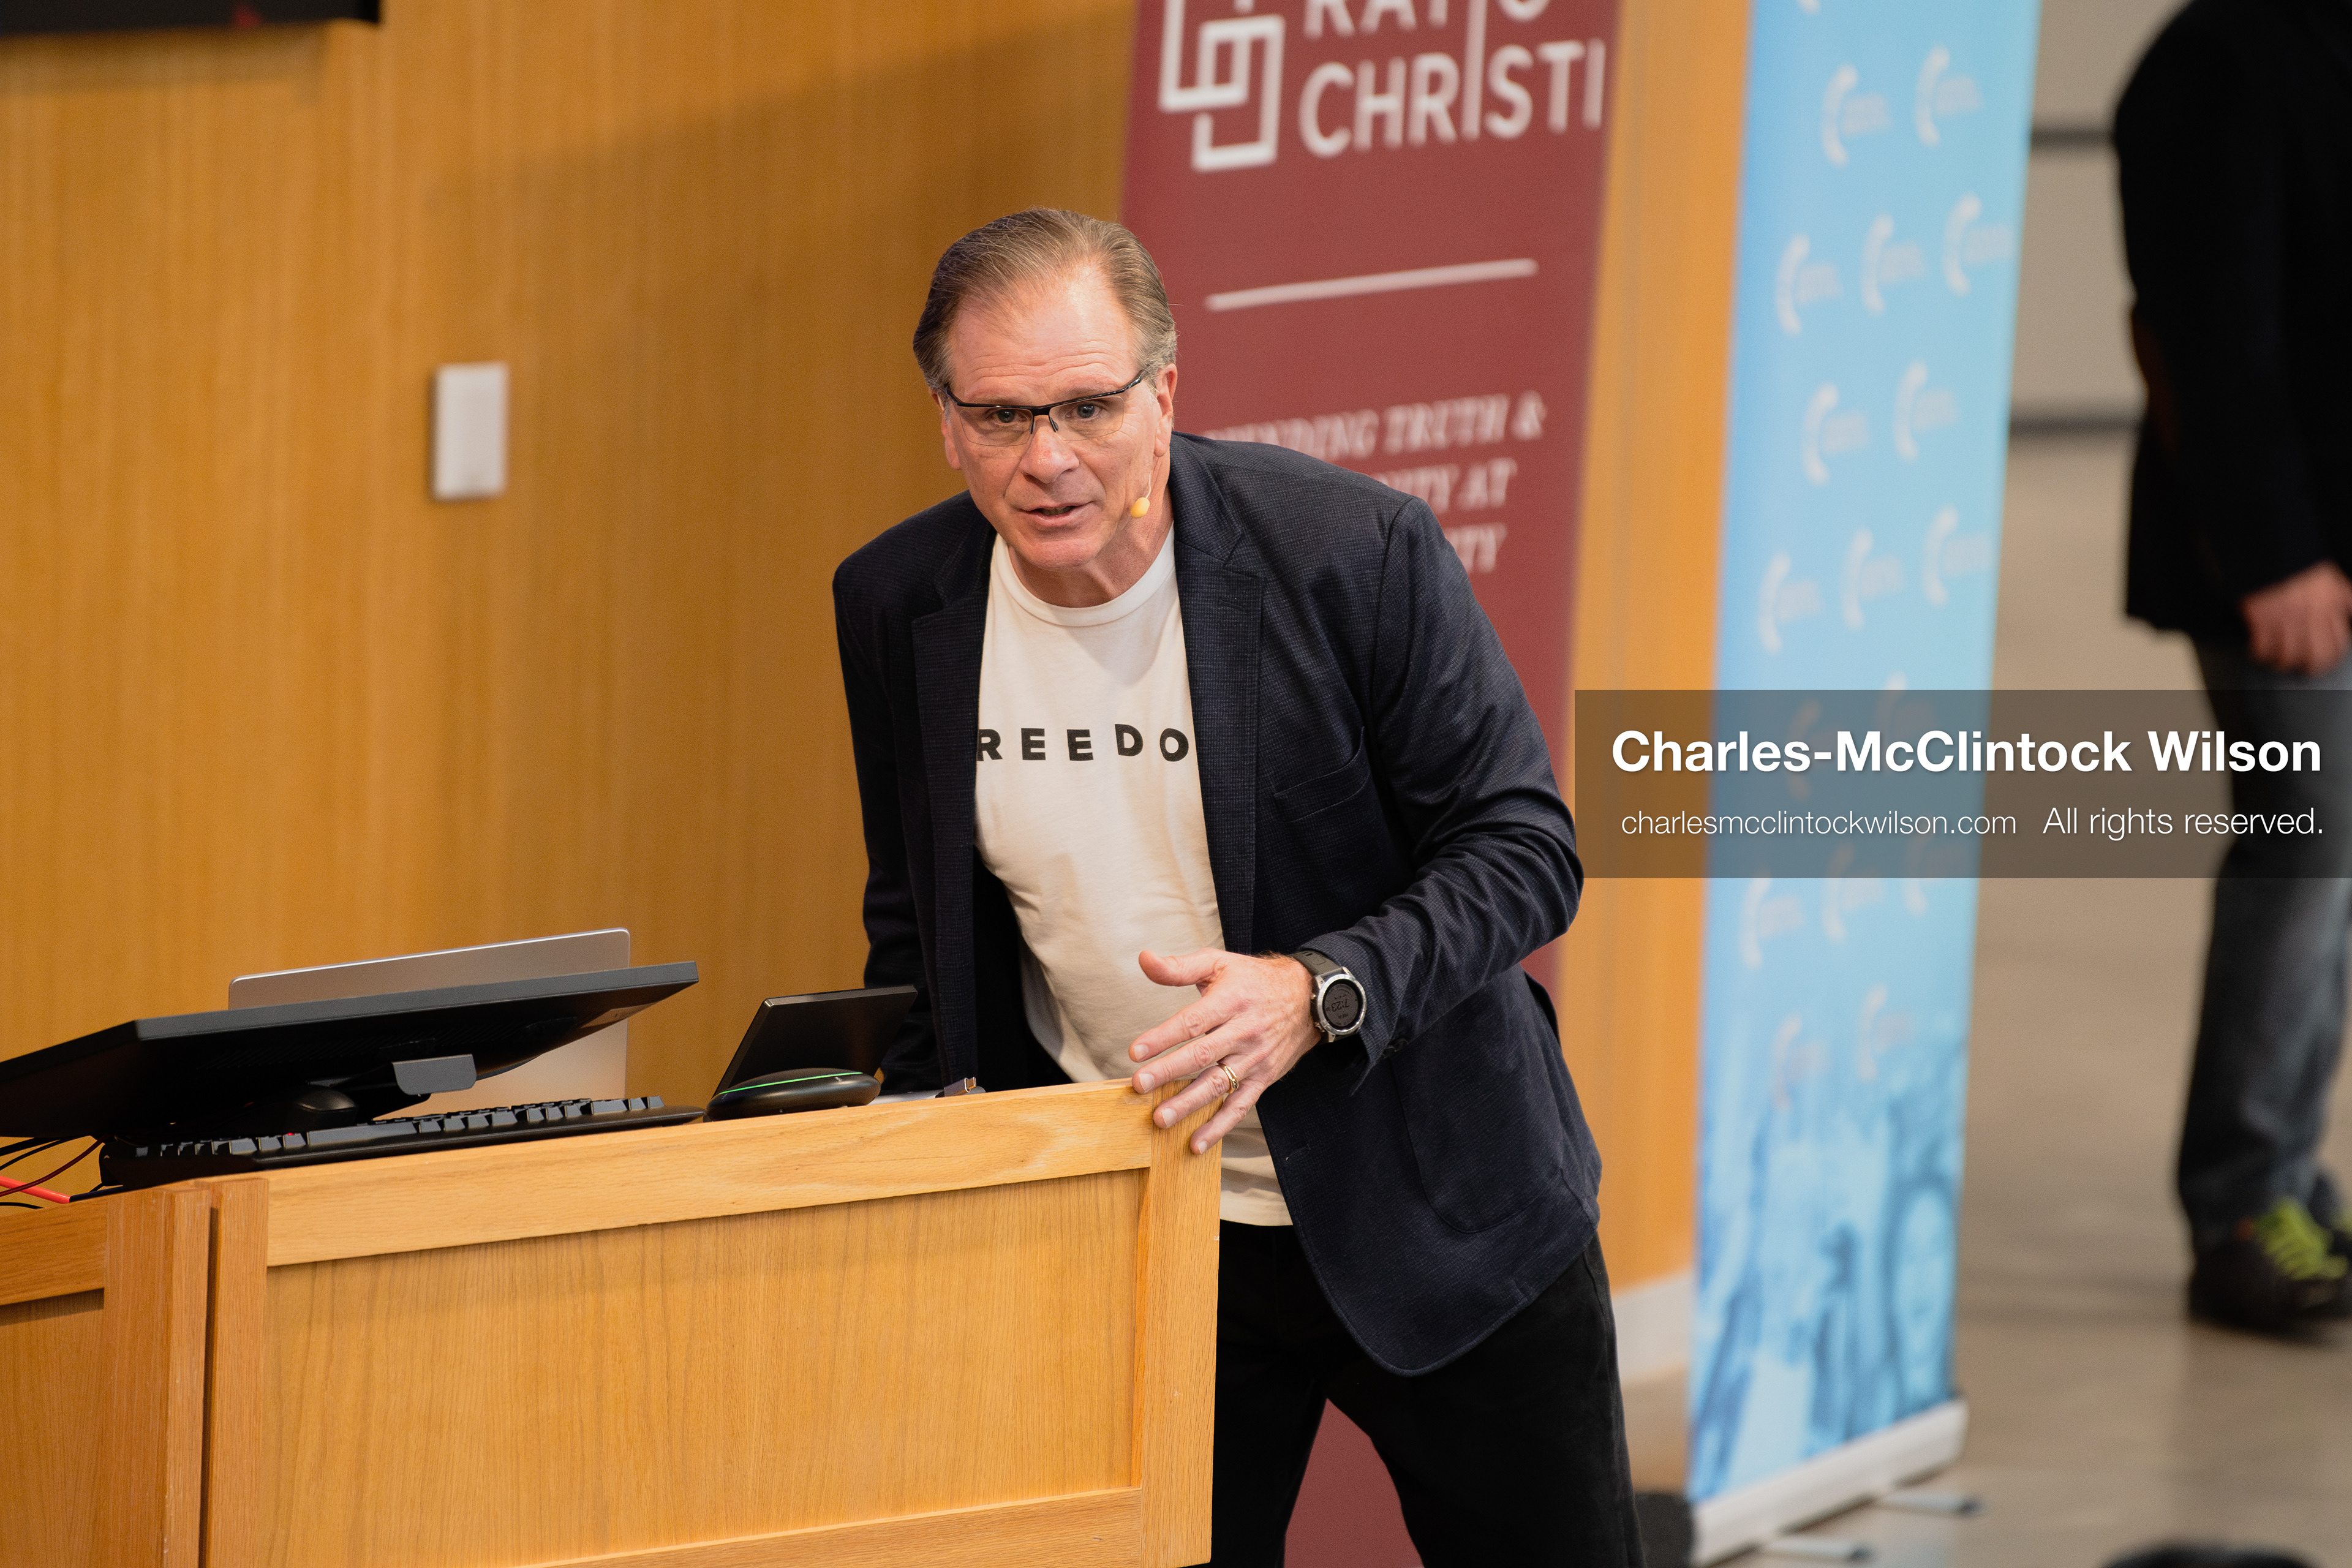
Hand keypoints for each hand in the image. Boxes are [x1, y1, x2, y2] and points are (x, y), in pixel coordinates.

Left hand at [1128, 948, 1319, 1153]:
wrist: (1307, 998)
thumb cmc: (1254, 980)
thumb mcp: (1218, 963)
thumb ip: (1179, 967)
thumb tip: (1144, 960)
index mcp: (1230, 1001)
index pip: (1192, 1021)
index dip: (1163, 1037)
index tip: (1136, 1051)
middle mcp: (1243, 1031)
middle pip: (1202, 1055)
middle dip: (1168, 1072)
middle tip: (1139, 1085)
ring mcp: (1254, 1058)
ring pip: (1218, 1084)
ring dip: (1188, 1104)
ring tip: (1160, 1118)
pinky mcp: (1263, 1078)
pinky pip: (1240, 1105)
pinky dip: (1218, 1126)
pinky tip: (1195, 1143)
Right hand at [2242, 562, 2351, 675]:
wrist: (2271, 551)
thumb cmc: (2300, 564)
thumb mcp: (2334, 580)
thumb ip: (2345, 600)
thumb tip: (2348, 617)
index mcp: (2329, 607)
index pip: (2338, 644)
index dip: (2332, 656)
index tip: (2325, 658)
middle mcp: (2310, 617)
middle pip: (2317, 656)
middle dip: (2311, 667)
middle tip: (2305, 668)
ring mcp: (2285, 620)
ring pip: (2289, 657)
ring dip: (2283, 662)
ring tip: (2279, 660)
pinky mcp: (2261, 620)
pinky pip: (2262, 648)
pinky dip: (2260, 653)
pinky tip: (2260, 650)